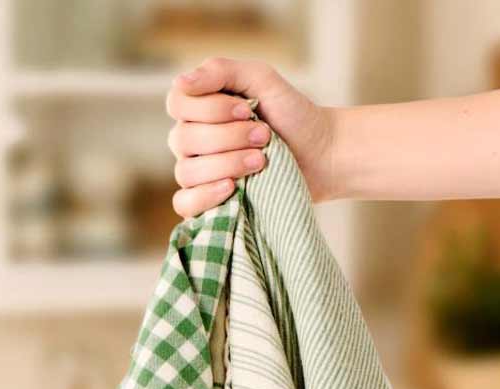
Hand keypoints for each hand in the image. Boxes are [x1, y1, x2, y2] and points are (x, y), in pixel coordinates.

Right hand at [166, 57, 336, 217]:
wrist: (322, 154)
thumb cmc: (293, 114)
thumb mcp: (262, 80)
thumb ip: (221, 71)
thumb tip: (181, 81)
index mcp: (200, 107)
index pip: (177, 104)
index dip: (210, 109)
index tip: (247, 110)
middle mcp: (193, 140)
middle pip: (183, 140)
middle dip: (228, 137)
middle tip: (264, 137)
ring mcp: (200, 173)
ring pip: (186, 172)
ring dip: (226, 164)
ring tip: (260, 161)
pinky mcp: (211, 202)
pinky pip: (185, 205)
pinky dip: (204, 197)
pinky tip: (230, 188)